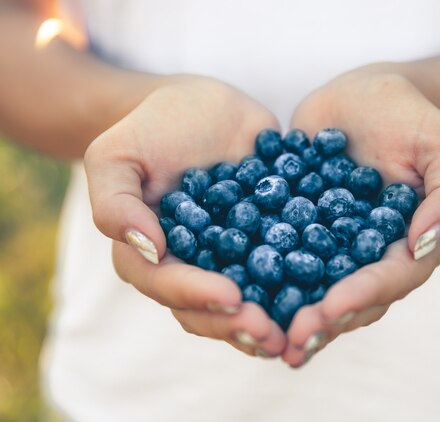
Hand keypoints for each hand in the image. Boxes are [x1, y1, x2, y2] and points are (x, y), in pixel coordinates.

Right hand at [84, 75, 285, 357]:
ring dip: (269, 322)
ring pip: (245, 303)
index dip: (197, 295)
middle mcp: (190, 266)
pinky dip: (298, 289)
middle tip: (270, 334)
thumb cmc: (153, 128)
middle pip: (208, 308)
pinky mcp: (265, 243)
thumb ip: (116, 203)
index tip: (231, 296)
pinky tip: (324, 299)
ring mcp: (230, 259)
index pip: (167, 285)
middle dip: (237, 324)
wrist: (203, 106)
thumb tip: (147, 249)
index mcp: (149, 254)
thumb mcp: (116, 155)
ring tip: (295, 333)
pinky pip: (281, 272)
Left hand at [282, 68, 439, 366]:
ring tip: (260, 333)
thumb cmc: (410, 117)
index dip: (362, 297)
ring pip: (311, 287)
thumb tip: (427, 242)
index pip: (389, 280)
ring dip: (287, 312)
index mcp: (408, 245)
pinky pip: (277, 253)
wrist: (363, 95)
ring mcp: (329, 246)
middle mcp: (367, 256)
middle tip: (291, 340)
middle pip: (349, 298)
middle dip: (321, 321)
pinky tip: (229, 286)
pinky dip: (256, 273)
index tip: (332, 308)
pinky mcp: (296, 228)